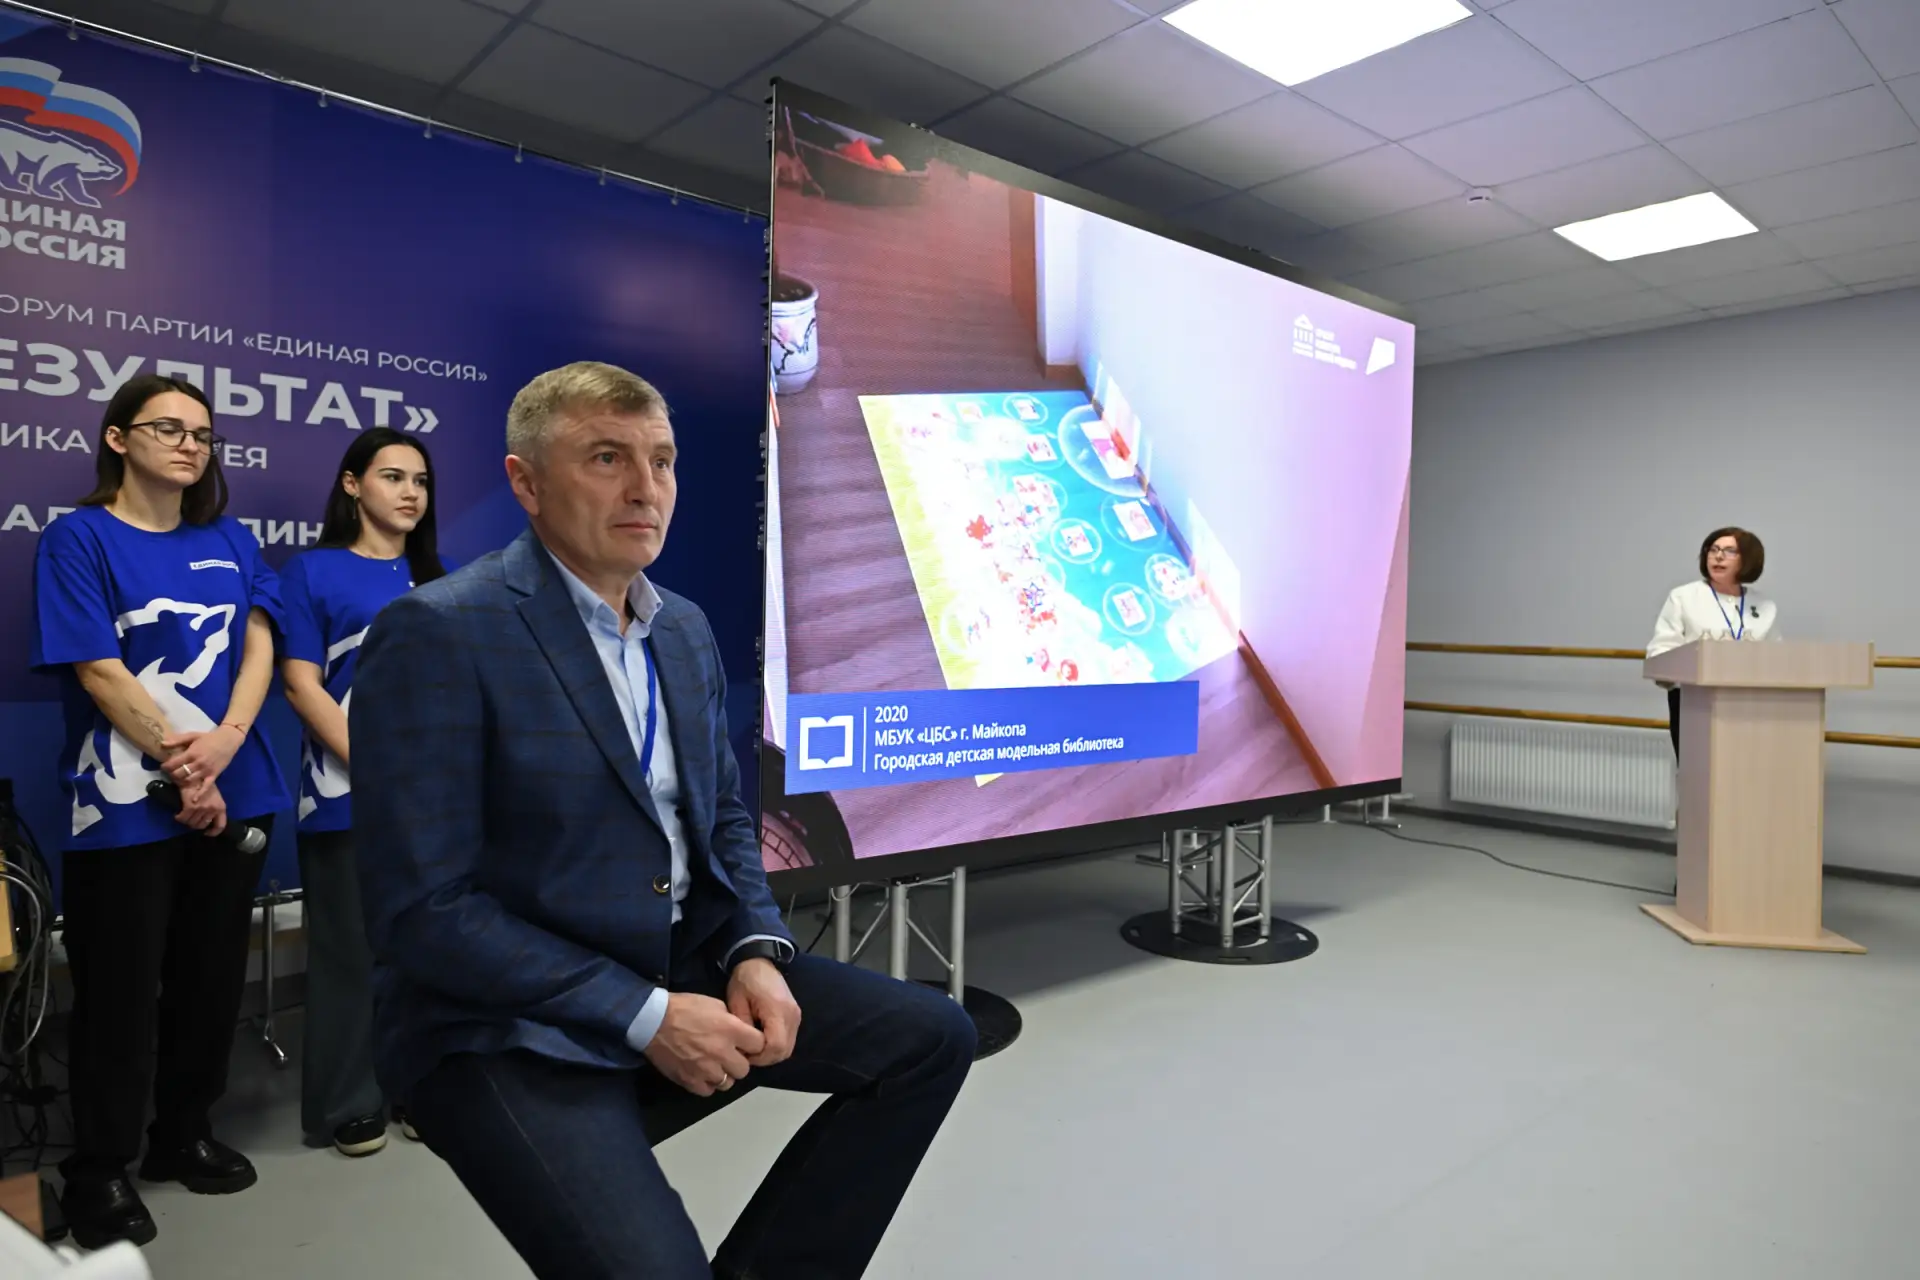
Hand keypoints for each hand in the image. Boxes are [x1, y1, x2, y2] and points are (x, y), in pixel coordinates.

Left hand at [161, 725, 242, 787]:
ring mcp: (206, 770)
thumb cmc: (209, 737)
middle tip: (171, 773)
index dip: (165, 767)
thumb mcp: (192, 735)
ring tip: (179, 780)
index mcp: (191, 753)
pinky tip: (194, 800)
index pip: (173, 764)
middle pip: (179, 774)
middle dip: (172, 775)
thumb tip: (162, 744)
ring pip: (189, 781)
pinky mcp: (214, 775)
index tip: (164, 767)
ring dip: (182, 782)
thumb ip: (177, 740)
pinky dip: (200, 794)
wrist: (228, 739)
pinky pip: (206, 787)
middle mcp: (198, 763)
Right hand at [175, 777, 227, 836]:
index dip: (213, 832)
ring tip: (184, 816)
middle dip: (195, 824)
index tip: (206, 833)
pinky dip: (179, 818)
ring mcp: (202, 809)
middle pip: (202, 825)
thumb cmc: (204, 785)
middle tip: (190, 820)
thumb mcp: (214, 797)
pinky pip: (183, 818)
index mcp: (221, 807)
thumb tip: (206, 819)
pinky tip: (177, 815)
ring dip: (186, 821)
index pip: (220, 826)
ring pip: (192, 823)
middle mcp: (213, 809)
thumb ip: (212, 807)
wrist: (194, 776)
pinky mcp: (191, 807)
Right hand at [642, 992, 764, 1096]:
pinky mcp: (690, 1081)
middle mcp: (722, 1052)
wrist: (652, 1020)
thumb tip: (740, 1033)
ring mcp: (706, 1069)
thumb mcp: (714, 1004)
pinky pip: (708, 1091)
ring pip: (727, 1083)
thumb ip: (731, 1020)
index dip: (753, 1044)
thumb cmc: (683, 1008)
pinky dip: (707, 1084)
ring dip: (723, 1074)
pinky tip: (701, 1073)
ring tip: (713, 1065)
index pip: (759, 1045)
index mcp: (731, 1030)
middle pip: (744, 1069)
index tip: (746, 1043)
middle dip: (738, 1062)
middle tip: (728, 1055)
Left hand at [726, 958, 800, 1068]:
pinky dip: (776, 1046)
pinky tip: (762, 1040)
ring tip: (754, 1047)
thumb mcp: (736, 1003)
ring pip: (788, 1048)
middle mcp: (792, 1015)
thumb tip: (744, 1049)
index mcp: (777, 1010)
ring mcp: (796, 1017)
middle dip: (765, 1058)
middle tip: (747, 1053)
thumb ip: (742, 1027)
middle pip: (784, 1051)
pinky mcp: (795, 1017)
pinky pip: (789, 1040)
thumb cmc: (745, 981)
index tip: (744, 1052)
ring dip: (771, 1053)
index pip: (776, 1046)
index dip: (760, 1056)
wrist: (759, 961)